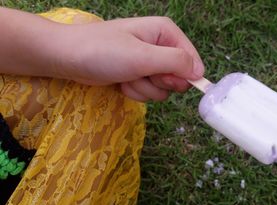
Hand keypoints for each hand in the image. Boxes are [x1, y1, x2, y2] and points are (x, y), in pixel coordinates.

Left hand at [53, 17, 204, 100]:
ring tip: (126, 77)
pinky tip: (120, 82)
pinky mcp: (138, 75)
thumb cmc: (104, 52)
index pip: (191, 59)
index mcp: (165, 33)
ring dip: (144, 88)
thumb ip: (175, 62)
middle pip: (178, 77)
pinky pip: (148, 92)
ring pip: (162, 89)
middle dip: (158, 82)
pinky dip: (134, 91)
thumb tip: (199, 73)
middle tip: (141, 74)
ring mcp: (148, 63)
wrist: (69, 58)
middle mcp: (160, 46)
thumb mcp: (142, 56)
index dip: (183, 74)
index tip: (167, 80)